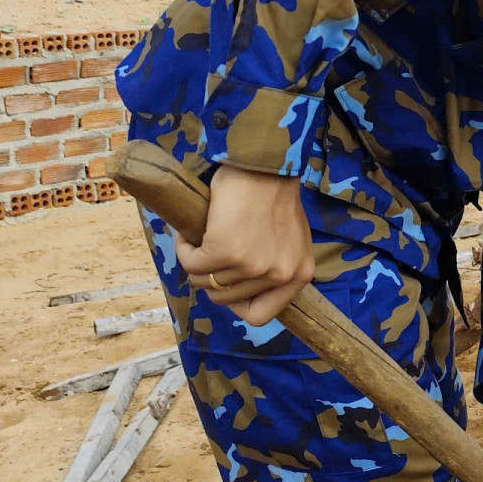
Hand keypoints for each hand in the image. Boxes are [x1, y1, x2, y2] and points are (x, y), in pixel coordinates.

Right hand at [174, 165, 312, 325]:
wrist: (264, 165)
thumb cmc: (273, 196)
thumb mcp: (287, 240)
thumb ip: (273, 266)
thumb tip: (242, 289)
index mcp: (299, 275)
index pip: (261, 316)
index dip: (236, 304)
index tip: (226, 284)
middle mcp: (280, 276)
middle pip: (225, 299)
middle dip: (210, 278)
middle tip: (208, 253)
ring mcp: (254, 266)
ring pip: (204, 282)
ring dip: (195, 261)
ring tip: (200, 238)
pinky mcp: (226, 252)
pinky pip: (190, 263)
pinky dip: (184, 249)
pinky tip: (189, 233)